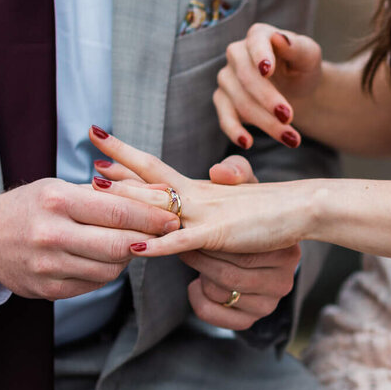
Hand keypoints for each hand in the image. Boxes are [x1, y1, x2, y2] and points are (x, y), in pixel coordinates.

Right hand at [0, 177, 181, 300]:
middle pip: (119, 243)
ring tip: (134, 242)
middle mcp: (51, 234)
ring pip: (111, 267)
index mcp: (56, 201)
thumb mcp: (63, 187)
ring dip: (130, 256)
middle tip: (167, 232)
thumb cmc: (32, 206)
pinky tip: (110, 257)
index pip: (117, 211)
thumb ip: (111, 192)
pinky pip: (95, 283)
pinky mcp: (49, 289)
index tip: (173, 215)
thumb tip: (162, 190)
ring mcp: (48, 266)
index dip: (152, 216)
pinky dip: (110, 270)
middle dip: (149, 239)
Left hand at [91, 150, 301, 330]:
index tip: (98, 141)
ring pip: (160, 205)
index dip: (126, 153)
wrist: (303, 207)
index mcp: (200, 187)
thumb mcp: (234, 204)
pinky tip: (137, 249)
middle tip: (87, 161)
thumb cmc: (271, 208)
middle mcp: (199, 194)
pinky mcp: (220, 234)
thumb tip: (194, 203)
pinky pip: (184, 241)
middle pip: (150, 178)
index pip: (156, 166)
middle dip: (118, 171)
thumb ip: (208, 204)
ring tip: (95, 190)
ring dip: (127, 199)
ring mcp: (208, 213)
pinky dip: (160, 245)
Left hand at [185, 155, 300, 330]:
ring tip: (192, 260)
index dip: (206, 240)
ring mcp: (270, 301)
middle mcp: (284, 279)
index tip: (181, 228)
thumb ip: (235, 171)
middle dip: (197, 257)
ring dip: (199, 275)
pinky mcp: (251, 319)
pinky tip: (195, 286)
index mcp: (286, 250)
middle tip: (183, 244)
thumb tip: (219, 172)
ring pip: (220, 292)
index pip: (241, 250)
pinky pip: (217, 316)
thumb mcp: (246, 189)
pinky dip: (199, 301)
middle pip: (227, 273)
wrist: (260, 249)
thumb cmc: (249, 213)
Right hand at [215, 24, 321, 149]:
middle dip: (268, 100)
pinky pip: (224, 117)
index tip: (267, 71)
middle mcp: (237, 54)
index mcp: (258, 36)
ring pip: (240, 102)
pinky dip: (235, 131)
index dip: (261, 57)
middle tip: (290, 117)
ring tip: (292, 139)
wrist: (298, 89)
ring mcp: (227, 78)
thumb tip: (279, 38)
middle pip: (246, 78)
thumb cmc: (303, 68)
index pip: (256, 43)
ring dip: (265, 122)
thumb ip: (296, 46)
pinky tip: (248, 143)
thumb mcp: (309, 56)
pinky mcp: (224, 101)